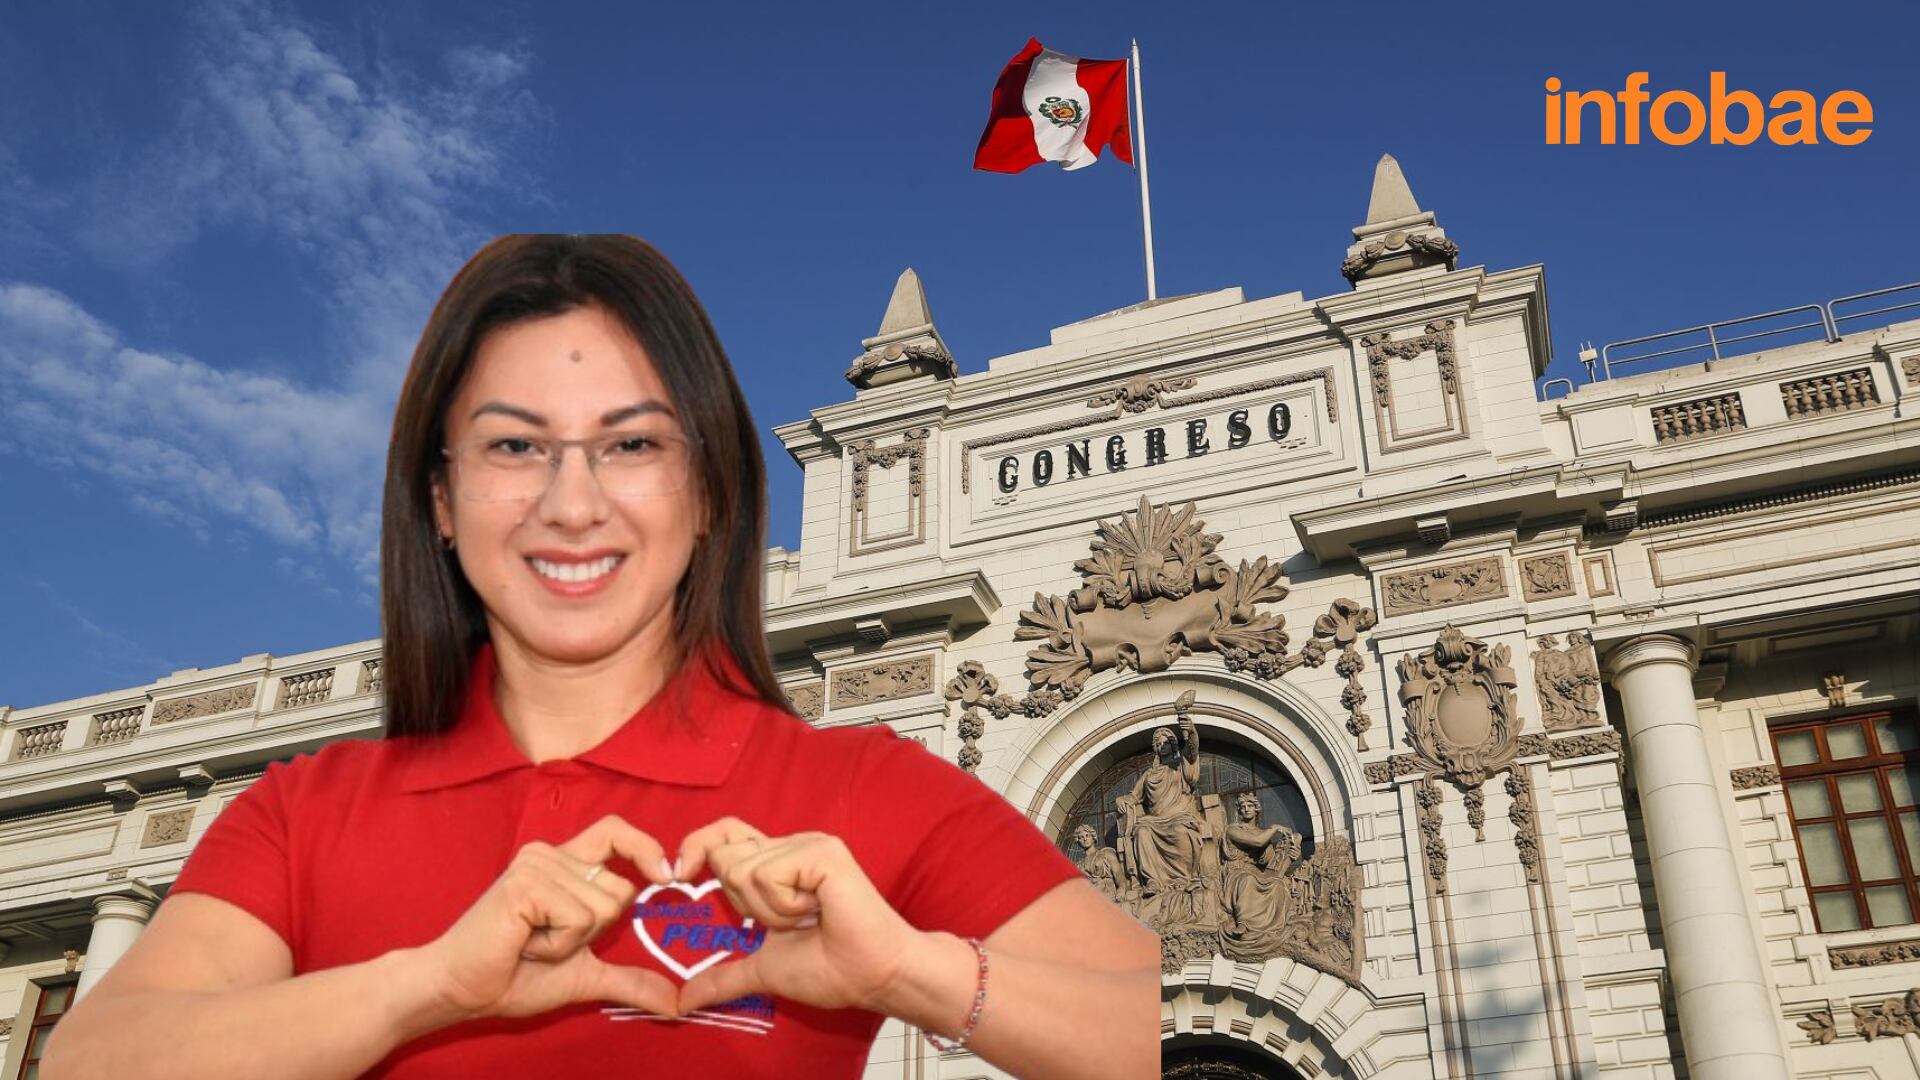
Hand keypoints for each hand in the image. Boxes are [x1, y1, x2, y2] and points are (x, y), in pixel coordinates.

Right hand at [415, 815, 679, 1021]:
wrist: (460, 990)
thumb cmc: (515, 977)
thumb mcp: (584, 975)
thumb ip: (629, 979)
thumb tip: (676, 1004)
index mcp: (564, 864)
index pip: (615, 831)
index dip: (645, 847)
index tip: (666, 877)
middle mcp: (550, 854)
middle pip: (620, 888)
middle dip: (594, 931)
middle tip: (546, 940)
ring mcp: (538, 865)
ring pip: (603, 907)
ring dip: (571, 942)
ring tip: (531, 942)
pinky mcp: (526, 884)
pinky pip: (578, 919)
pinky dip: (557, 945)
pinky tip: (524, 943)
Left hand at [671, 817, 920, 1015]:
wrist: (870, 976)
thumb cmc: (830, 969)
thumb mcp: (763, 968)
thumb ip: (724, 976)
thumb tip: (684, 999)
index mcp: (777, 863)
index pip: (724, 835)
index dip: (698, 847)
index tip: (678, 876)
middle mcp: (791, 845)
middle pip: (725, 856)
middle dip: (745, 905)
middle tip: (789, 922)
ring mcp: (807, 844)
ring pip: (743, 870)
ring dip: (769, 911)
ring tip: (808, 919)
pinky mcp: (822, 852)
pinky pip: (768, 875)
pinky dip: (785, 906)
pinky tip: (818, 911)